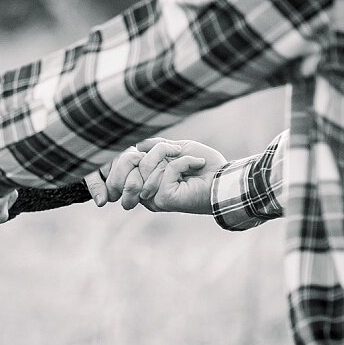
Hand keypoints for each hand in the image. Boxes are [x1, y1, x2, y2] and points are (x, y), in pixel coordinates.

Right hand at [92, 138, 223, 214]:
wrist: (225, 179)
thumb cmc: (205, 165)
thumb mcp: (177, 148)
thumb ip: (154, 146)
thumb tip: (135, 145)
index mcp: (146, 179)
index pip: (117, 168)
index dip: (117, 160)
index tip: (151, 147)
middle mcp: (144, 191)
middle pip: (127, 162)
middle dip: (156, 150)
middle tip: (176, 150)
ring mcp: (152, 197)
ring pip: (145, 164)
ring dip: (171, 155)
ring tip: (191, 159)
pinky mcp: (162, 199)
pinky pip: (165, 171)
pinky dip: (184, 162)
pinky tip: (197, 165)